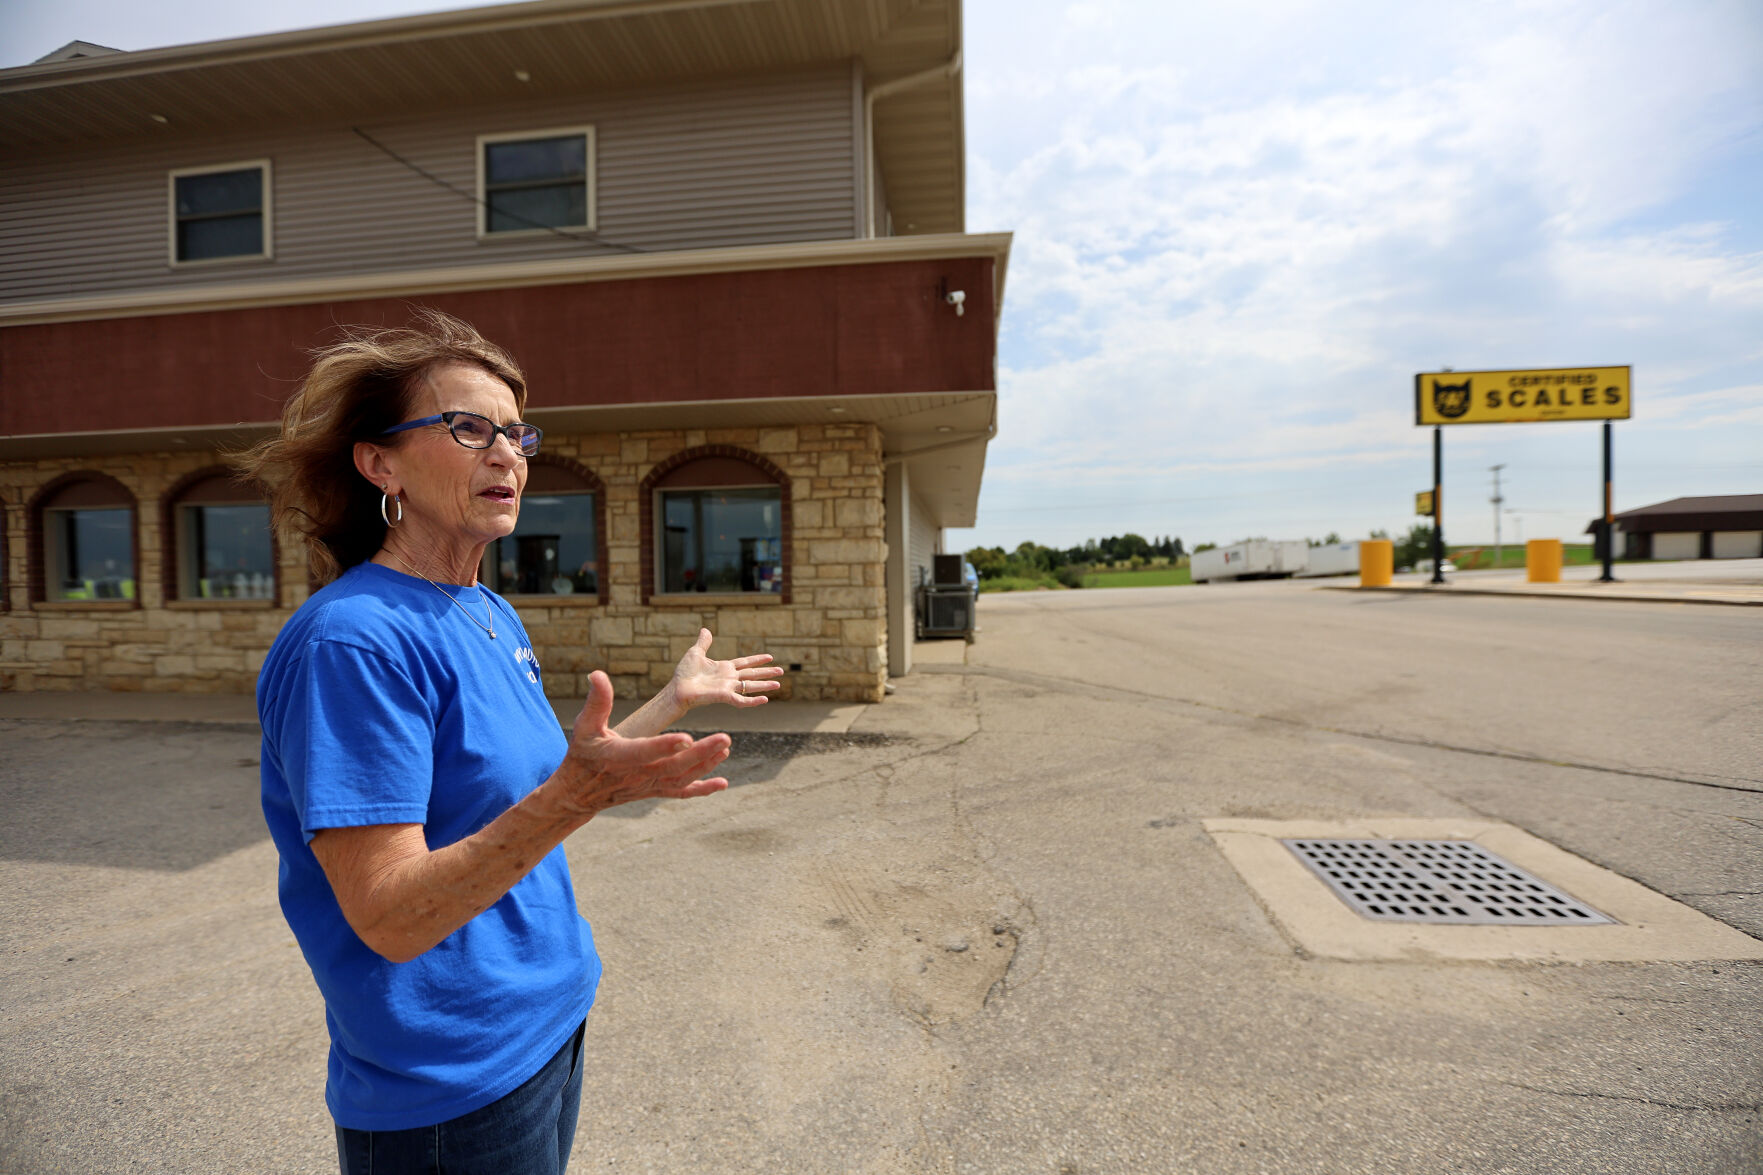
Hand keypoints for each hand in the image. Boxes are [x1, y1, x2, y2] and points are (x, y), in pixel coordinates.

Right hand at [555, 671, 730, 815]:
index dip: (665, 745)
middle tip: (725, 738)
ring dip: (705, 766)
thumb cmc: (583, 753)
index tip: (686, 737)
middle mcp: (637, 774)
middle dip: (700, 753)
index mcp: (619, 756)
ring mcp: (648, 785)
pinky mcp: (654, 791)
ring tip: (725, 748)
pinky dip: (702, 790)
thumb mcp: (584, 727)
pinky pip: (680, 793)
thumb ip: (597, 702)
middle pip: (673, 766)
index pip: (645, 751)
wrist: (579, 793)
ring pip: (681, 779)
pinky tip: (722, 783)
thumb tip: (598, 674)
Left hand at [669, 628, 783, 709]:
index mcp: (724, 668)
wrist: (677, 689)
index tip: (769, 657)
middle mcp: (729, 678)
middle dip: (766, 673)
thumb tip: (705, 629)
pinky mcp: (723, 696)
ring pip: (750, 686)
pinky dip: (753, 700)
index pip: (745, 663)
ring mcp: (727, 688)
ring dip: (764, 685)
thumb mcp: (695, 653)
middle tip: (781, 671)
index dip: (757, 660)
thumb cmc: (684, 674)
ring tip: (778, 684)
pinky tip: (764, 699)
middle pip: (752, 674)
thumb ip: (703, 643)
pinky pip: (741, 700)